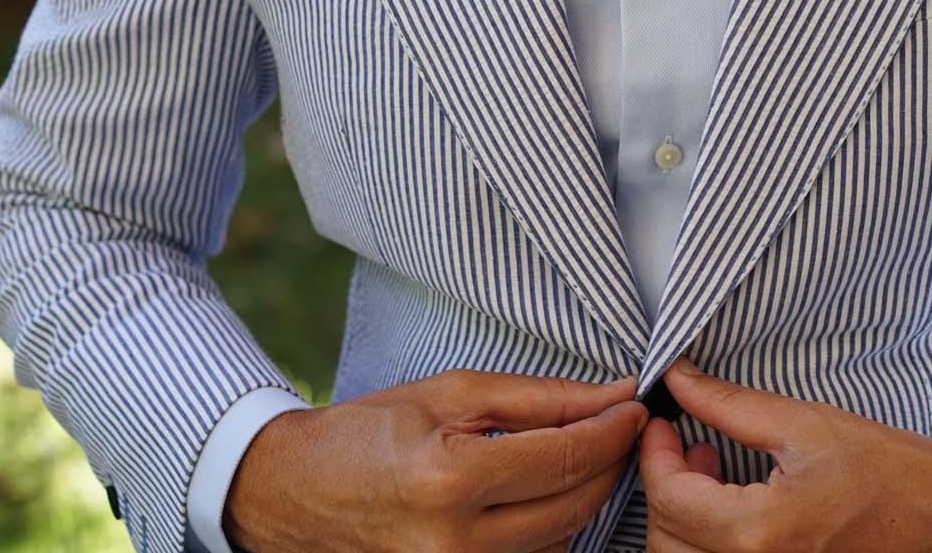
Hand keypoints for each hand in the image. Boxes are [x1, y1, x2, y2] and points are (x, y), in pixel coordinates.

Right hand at [221, 367, 647, 552]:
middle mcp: (455, 542)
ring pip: (561, 539)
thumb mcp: (452, 393)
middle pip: (576, 505)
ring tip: (578, 454)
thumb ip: (539, 398)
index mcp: (451, 479)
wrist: (295, 492)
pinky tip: (542, 495)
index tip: (636, 407)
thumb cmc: (369, 433)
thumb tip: (611, 394)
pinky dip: (549, 527)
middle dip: (610, 462)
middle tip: (620, 426)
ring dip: (583, 495)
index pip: (567, 458)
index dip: (614, 430)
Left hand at [639, 357, 931, 552]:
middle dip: (665, 485)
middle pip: (666, 540)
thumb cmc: (891, 471)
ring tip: (711, 469)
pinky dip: (707, 541)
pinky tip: (731, 503)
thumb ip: (728, 405)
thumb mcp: (804, 423)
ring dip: (682, 517)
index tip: (662, 421)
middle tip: (684, 442)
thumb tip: (677, 378)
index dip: (654, 453)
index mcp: (760, 531)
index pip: (669, 498)